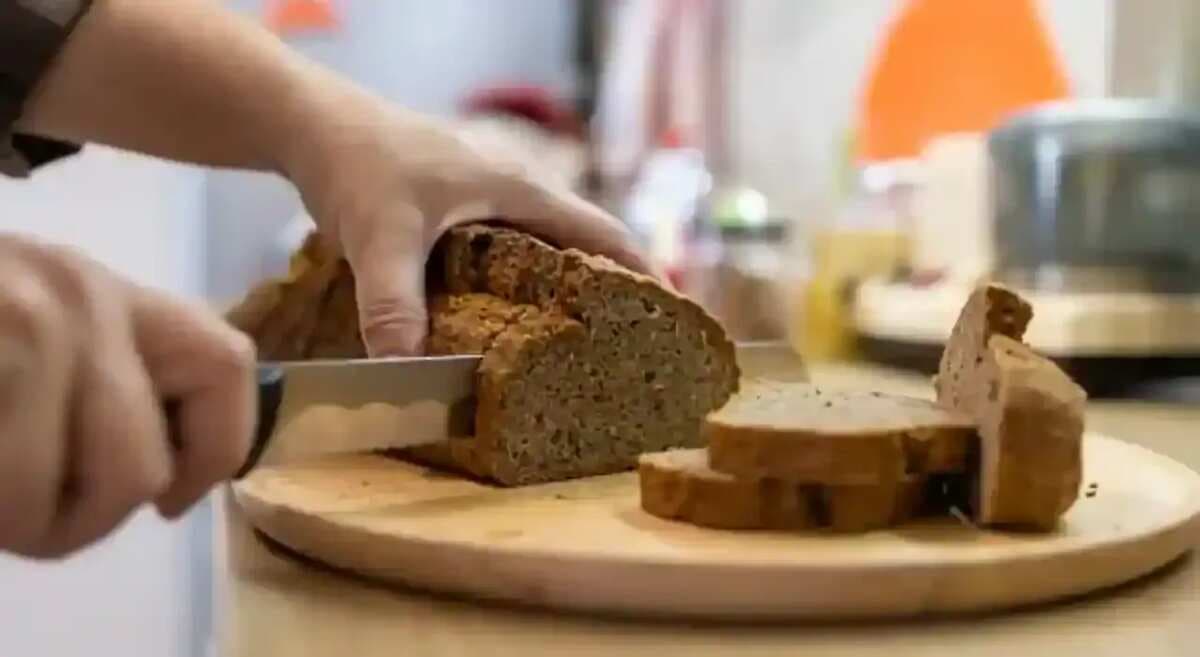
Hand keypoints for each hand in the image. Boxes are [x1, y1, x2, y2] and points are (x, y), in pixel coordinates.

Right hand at [0, 236, 254, 558]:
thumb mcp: (35, 322)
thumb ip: (100, 379)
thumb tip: (169, 478)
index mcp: (106, 289)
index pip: (223, 365)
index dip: (214, 450)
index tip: (170, 499)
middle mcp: (72, 298)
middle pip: (135, 468)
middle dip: (83, 523)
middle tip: (29, 518)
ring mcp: (10, 329)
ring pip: (42, 503)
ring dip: (11, 526)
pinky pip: (1, 491)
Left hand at [282, 83, 659, 356]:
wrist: (312, 126)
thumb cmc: (357, 163)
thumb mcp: (379, 237)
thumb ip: (393, 303)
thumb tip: (408, 372)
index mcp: (520, 190)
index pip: (602, 234)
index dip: (641, 275)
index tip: (671, 318)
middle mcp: (514, 192)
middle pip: (582, 245)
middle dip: (610, 291)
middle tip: (629, 347)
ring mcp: (487, 200)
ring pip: (544, 250)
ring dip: (565, 290)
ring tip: (578, 345)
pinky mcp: (460, 211)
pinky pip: (509, 253)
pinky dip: (522, 286)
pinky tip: (508, 322)